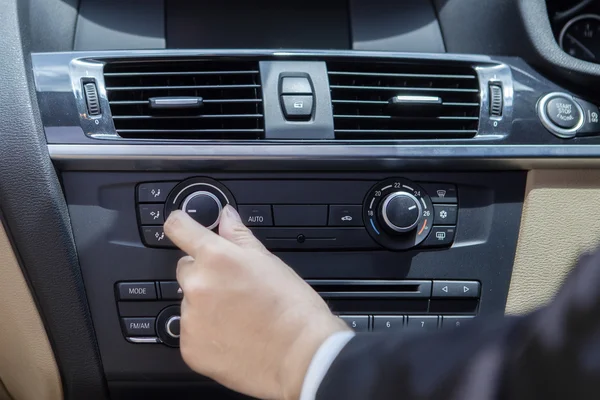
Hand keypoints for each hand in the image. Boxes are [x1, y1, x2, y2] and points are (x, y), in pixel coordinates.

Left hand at [164, 206, 349, 399]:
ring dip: (206, 305)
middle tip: (233, 288)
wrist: (300, 355)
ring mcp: (191, 319)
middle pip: (186, 269)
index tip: (183, 228)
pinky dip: (206, 333)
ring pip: (189, 302)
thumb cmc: (292, 308)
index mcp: (216, 258)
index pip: (178, 227)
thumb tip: (226, 217)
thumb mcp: (268, 261)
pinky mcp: (190, 348)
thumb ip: (239, 236)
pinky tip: (232, 336)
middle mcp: (197, 285)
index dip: (181, 224)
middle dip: (204, 274)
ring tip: (238, 317)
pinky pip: (191, 332)